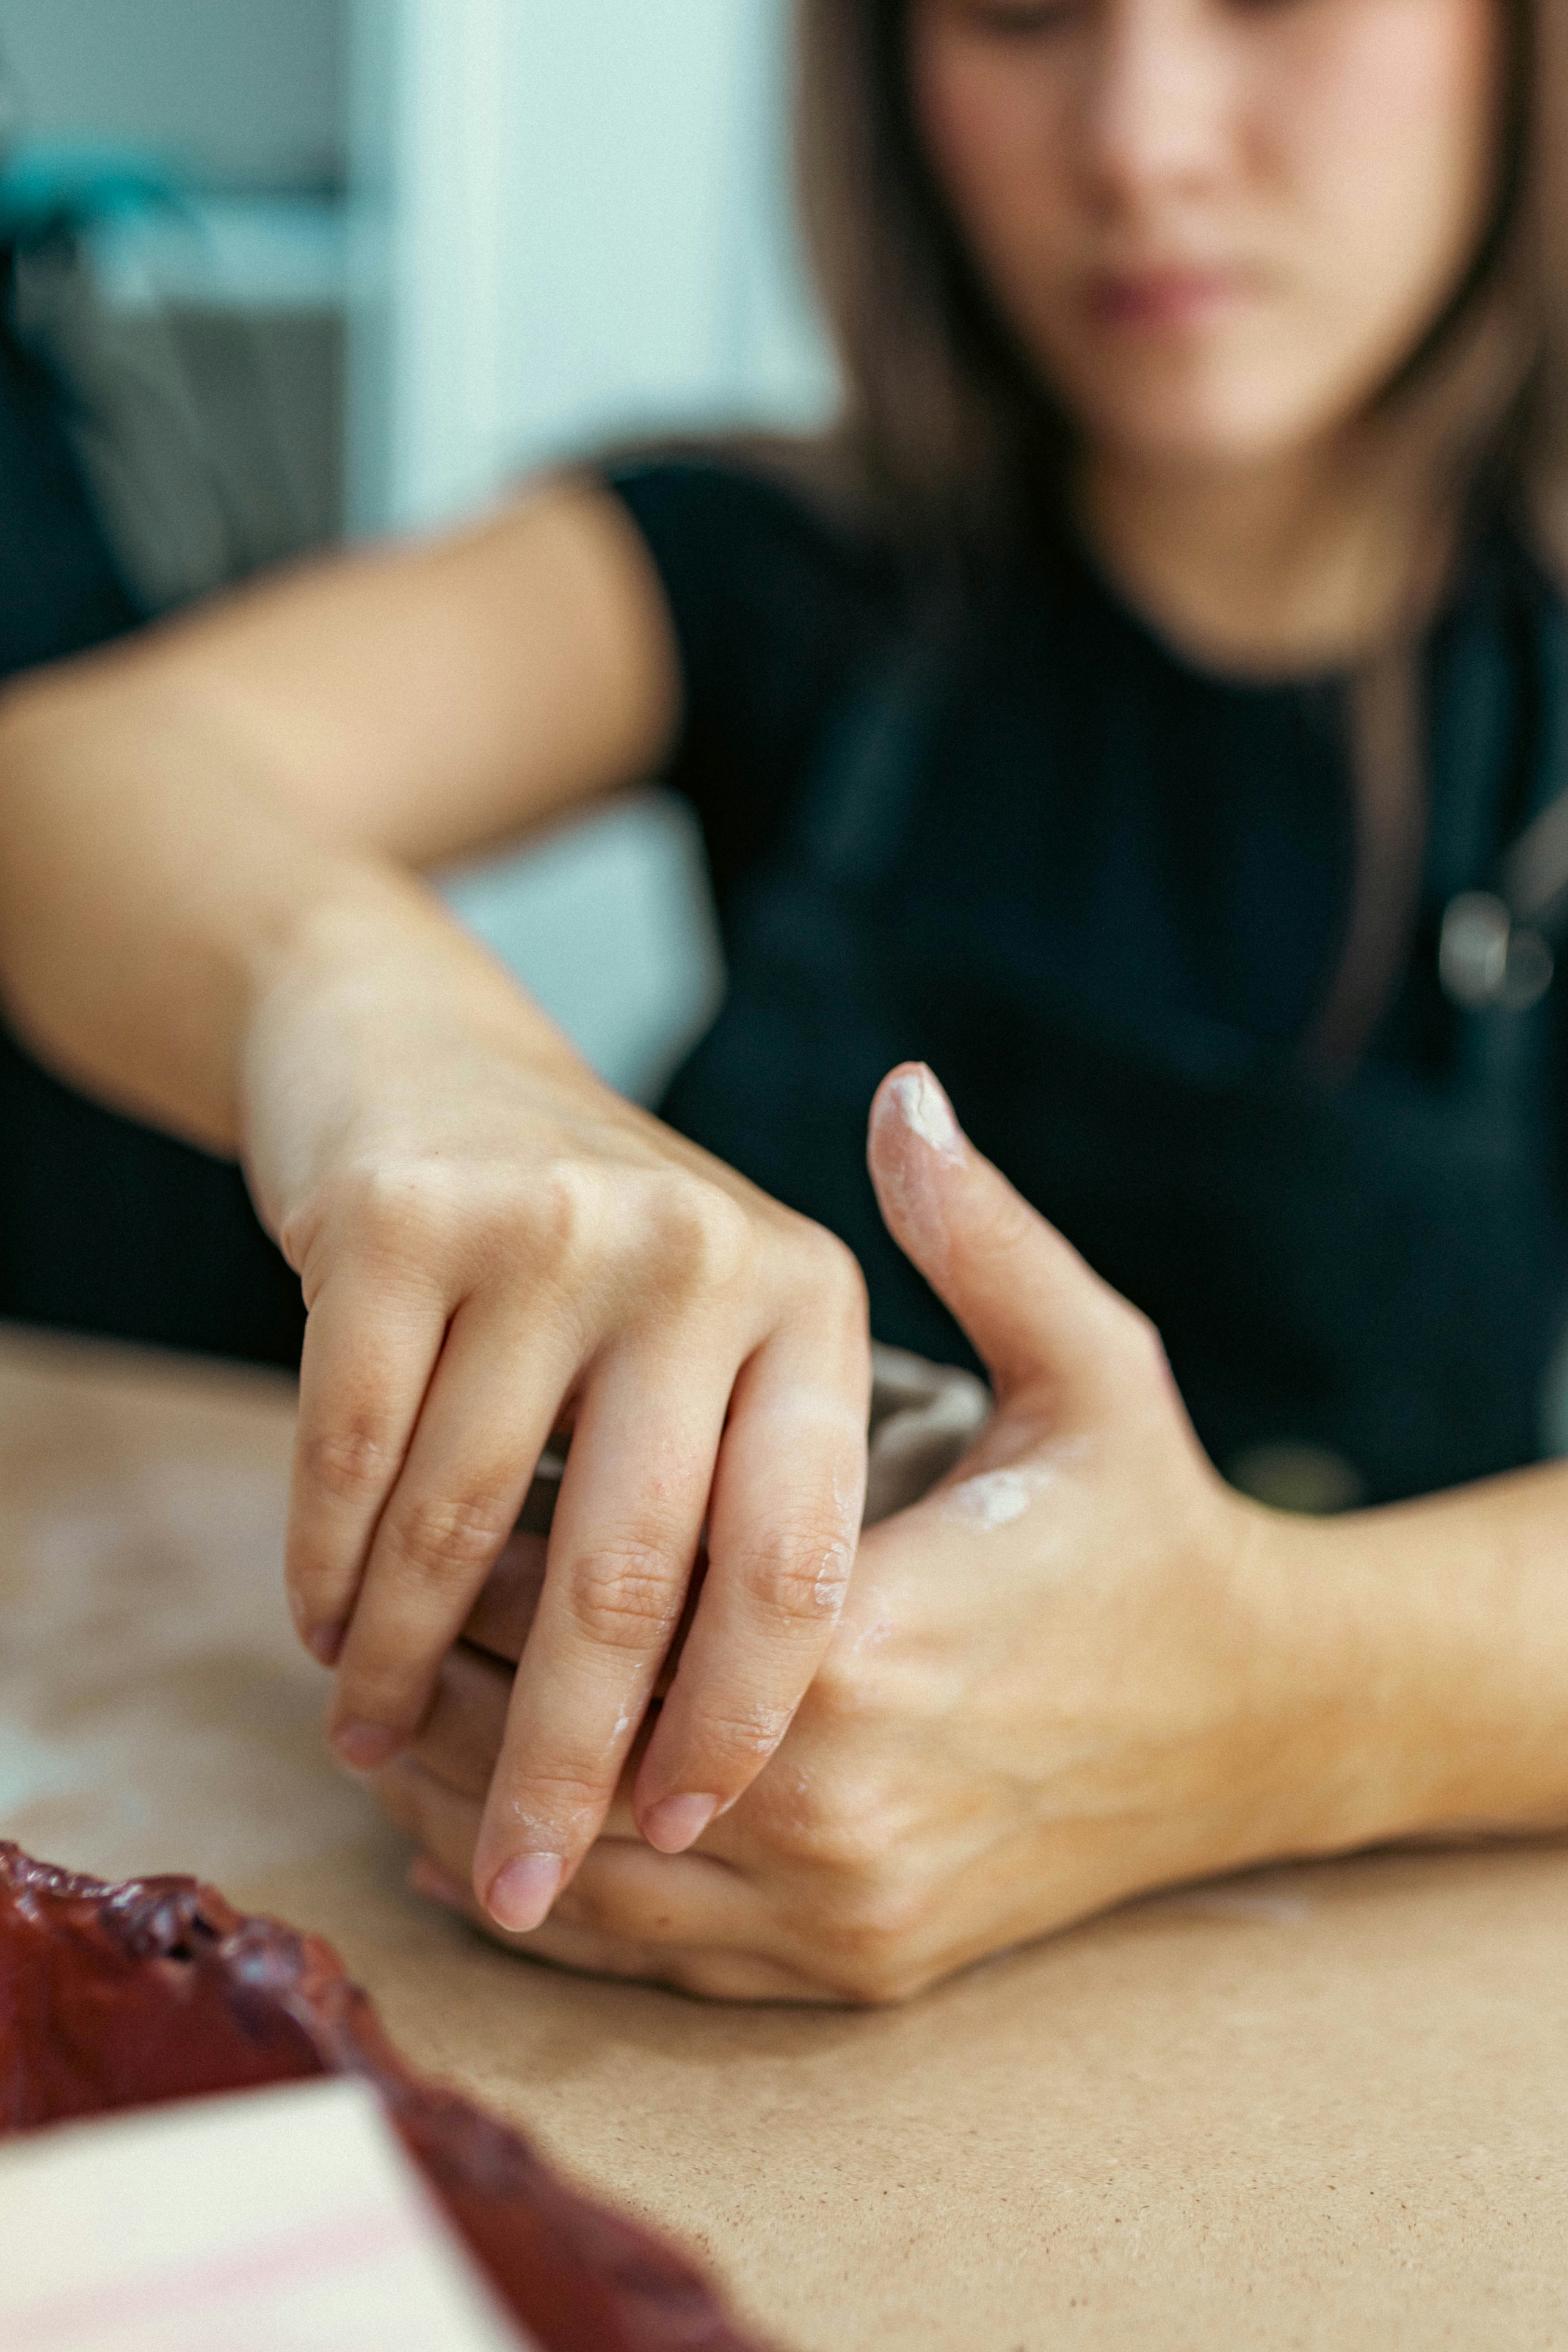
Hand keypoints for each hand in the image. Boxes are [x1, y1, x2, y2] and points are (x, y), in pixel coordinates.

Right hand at [245, 896, 869, 1932]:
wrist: (425, 1060)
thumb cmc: (595, 1252)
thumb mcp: (724, 1331)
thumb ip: (738, 1502)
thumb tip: (684, 1773)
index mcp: (809, 1305)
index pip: (793, 1562)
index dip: (731, 1720)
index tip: (676, 1834)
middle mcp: (699, 1257)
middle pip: (629, 1576)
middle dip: (565, 1760)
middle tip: (526, 1881)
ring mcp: (546, 1229)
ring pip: (463, 1526)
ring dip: (408, 1671)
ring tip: (381, 1751)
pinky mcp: (393, 1220)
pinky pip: (346, 1454)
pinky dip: (325, 1568)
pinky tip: (325, 1635)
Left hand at [377, 1062, 1326, 2000]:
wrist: (1262, 1719)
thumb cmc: (1156, 1527)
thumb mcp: (1093, 1363)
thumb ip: (980, 1234)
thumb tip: (905, 1090)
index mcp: (865, 1635)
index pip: (596, 1597)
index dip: (487, 1550)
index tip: (435, 1489)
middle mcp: (835, 1800)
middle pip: (559, 1746)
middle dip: (447, 1687)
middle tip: (372, 1617)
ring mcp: (841, 1908)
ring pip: (581, 1878)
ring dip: (464, 1808)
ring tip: (388, 1730)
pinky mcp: (854, 1971)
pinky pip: (651, 1958)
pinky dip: (548, 1908)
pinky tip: (463, 1850)